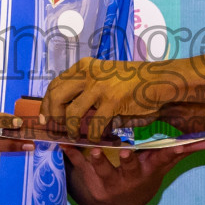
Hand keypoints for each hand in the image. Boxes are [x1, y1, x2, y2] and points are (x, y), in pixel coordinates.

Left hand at [41, 58, 188, 142]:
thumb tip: (66, 112)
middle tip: (53, 128)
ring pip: (72, 113)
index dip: (47, 103)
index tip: (45, 116)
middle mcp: (89, 73)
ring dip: (71, 128)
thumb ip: (86, 90)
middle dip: (51, 116)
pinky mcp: (113, 101)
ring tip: (75, 135)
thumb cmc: (133, 81)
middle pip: (56, 96)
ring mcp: (100, 86)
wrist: (159, 80)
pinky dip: (94, 135)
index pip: (55, 84)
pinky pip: (95, 124)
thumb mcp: (104, 77)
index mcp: (85, 66)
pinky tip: (98, 138)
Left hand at [63, 136, 204, 204]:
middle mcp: (128, 177)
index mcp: (147, 170)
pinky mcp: (87, 176)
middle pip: (127, 167)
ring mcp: (107, 179)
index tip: (168, 146)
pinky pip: (76, 163)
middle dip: (126, 160)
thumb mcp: (162, 163)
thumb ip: (187, 149)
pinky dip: (69, 154)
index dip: (166, 153)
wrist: (118, 202)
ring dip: (94, 157)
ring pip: (100, 168)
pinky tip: (60, 142)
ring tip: (88, 147)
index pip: (160, 160)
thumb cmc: (143, 173)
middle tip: (123, 151)